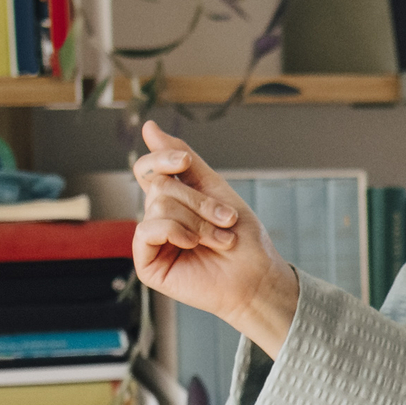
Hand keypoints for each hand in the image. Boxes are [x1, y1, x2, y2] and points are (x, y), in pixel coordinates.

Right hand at [131, 119, 301, 355]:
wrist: (258, 276)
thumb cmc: (243, 238)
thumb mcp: (215, 189)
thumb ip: (182, 159)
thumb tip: (148, 127)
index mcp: (172, 200)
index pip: (149, 168)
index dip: (163, 157)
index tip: (186, 161)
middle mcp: (158, 218)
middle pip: (159, 185)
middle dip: (199, 200)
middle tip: (226, 219)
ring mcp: (151, 241)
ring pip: (159, 205)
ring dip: (198, 220)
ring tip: (220, 239)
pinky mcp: (147, 263)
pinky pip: (148, 230)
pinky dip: (176, 232)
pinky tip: (194, 245)